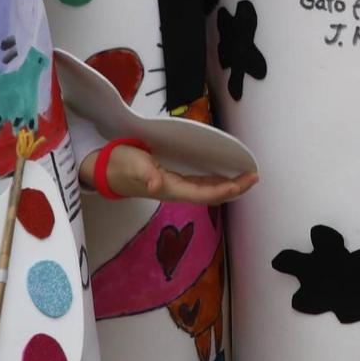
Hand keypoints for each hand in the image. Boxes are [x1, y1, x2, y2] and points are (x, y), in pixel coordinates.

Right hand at [79, 144, 257, 205]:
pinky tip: (225, 175)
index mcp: (170, 188)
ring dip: (228, 186)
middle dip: (235, 189)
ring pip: (208, 191)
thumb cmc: (120, 165)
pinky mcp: (173, 180)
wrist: (104, 170)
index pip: (205, 193)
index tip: (245, 181)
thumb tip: (155, 184)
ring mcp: (175, 187)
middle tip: (255, 177)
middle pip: (211, 195)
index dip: (226, 189)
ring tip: (246, 178)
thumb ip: (144, 175)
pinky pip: (200, 184)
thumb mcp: (132, 165)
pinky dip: (216, 181)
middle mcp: (177, 190)